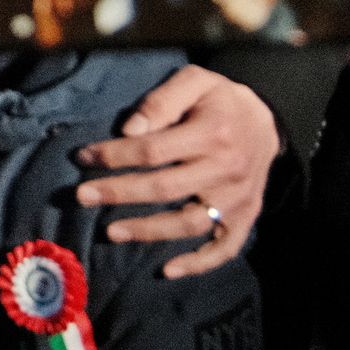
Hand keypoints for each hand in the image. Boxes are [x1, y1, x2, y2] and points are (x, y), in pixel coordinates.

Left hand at [73, 64, 276, 277]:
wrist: (267, 121)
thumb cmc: (220, 99)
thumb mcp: (195, 80)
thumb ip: (161, 100)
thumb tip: (129, 130)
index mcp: (212, 133)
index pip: (154, 151)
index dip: (115, 155)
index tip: (84, 158)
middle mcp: (227, 169)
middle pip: (164, 188)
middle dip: (118, 193)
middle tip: (82, 196)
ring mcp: (238, 198)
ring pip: (190, 223)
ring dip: (148, 231)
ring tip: (111, 232)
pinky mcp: (247, 217)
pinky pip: (225, 247)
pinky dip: (198, 262)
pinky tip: (167, 269)